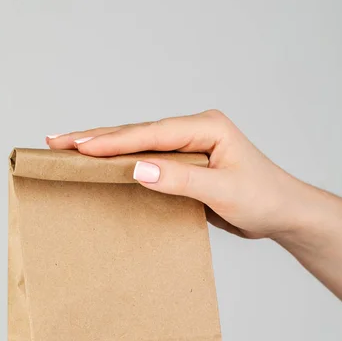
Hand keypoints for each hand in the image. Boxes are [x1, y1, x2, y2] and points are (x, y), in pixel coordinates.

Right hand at [47, 110, 341, 311]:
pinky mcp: (187, 165)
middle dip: (98, 138)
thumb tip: (137, 168)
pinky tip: (106, 166)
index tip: (80, 146)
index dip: (113, 141)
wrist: (283, 213)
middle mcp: (195, 131)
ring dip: (107, 148)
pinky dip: (125, 163)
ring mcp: (190, 147)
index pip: (151, 133)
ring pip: (141, 145)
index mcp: (206, 127)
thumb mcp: (222, 190)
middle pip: (139, 133)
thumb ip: (181, 179)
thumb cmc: (263, 198)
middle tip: (58, 141)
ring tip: (71, 148)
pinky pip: (150, 161)